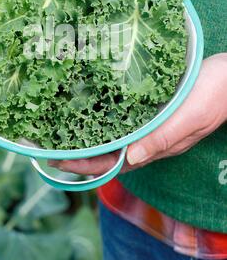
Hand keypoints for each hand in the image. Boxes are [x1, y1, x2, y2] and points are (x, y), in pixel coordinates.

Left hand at [49, 53, 226, 174]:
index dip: (86, 165)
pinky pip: (125, 121)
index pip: (116, 163)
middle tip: (51, 149)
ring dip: (90, 139)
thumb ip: (162, 137)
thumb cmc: (215, 94)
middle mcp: (152, 139)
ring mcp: (153, 125)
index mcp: (159, 146)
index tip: (57, 161)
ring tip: (63, 134)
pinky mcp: (155, 110)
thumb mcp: (190, 116)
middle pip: (111, 154)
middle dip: (81, 155)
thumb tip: (131, 158)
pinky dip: (105, 121)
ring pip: (116, 139)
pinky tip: (92, 112)